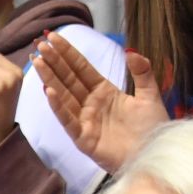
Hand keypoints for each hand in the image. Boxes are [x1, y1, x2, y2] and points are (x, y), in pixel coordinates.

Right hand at [33, 34, 166, 174]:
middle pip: (69, 79)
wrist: (155, 156)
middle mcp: (91, 104)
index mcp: (105, 91)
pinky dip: (58, 107)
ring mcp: (85, 121)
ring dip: (50, 79)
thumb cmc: (153, 129)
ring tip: (37, 62)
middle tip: (40, 44)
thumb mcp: (150, 96)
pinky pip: (68, 120)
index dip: (68, 53)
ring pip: (64, 96)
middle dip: (54, 62)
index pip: (82, 68)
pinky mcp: (83, 139)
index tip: (54, 37)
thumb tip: (130, 51)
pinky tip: (48, 92)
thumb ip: (142, 72)